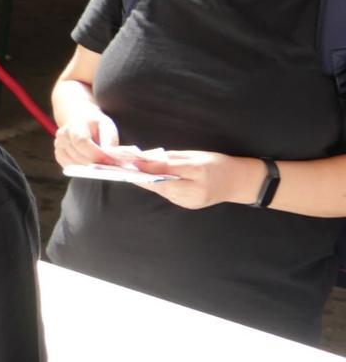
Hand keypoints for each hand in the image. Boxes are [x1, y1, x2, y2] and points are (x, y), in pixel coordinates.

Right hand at [53, 102, 122, 168]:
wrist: (80, 120)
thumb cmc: (96, 125)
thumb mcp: (107, 127)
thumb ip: (109, 141)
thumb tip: (110, 156)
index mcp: (75, 123)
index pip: (81, 141)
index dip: (95, 154)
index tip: (109, 161)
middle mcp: (63, 134)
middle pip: (77, 156)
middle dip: (94, 164)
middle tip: (108, 167)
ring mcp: (58, 145)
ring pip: (73, 165)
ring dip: (88, 168)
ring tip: (100, 165)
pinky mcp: (58, 154)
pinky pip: (70, 167)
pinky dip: (81, 169)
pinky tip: (89, 164)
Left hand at [130, 150, 267, 210]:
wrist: (238, 182)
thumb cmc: (218, 164)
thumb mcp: (197, 156)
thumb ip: (172, 158)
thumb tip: (147, 158)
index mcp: (199, 173)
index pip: (167, 171)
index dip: (148, 167)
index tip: (131, 162)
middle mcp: (193, 191)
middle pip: (160, 184)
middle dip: (142, 176)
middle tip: (124, 167)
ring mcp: (189, 201)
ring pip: (162, 190)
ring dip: (148, 181)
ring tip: (132, 171)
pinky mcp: (186, 205)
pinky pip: (167, 194)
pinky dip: (158, 186)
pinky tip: (150, 179)